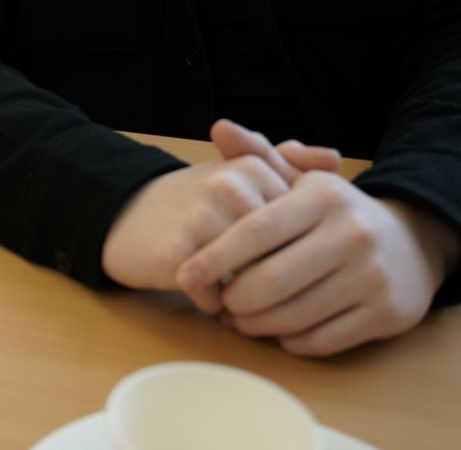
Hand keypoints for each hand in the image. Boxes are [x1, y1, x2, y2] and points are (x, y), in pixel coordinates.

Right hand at [99, 120, 337, 292]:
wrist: (124, 216)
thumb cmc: (193, 204)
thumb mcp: (240, 177)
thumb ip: (288, 166)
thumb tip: (336, 158)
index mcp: (251, 166)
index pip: (301, 228)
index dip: (289, 251)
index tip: (268, 251)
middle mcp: (230, 186)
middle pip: (281, 255)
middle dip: (270, 276)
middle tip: (246, 273)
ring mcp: (204, 218)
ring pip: (253, 280)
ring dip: (243, 294)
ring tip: (223, 281)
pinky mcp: (180, 253)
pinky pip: (218, 298)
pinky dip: (212, 303)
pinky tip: (199, 287)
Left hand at [176, 175, 460, 356]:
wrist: (412, 244)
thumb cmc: (337, 212)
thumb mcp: (303, 179)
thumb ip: (258, 155)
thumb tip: (218, 127)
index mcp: (325, 197)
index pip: (257, 230)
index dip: (215, 257)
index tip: (184, 275)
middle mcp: (353, 234)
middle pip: (271, 280)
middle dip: (234, 298)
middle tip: (218, 303)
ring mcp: (372, 277)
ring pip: (294, 315)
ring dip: (256, 324)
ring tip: (238, 319)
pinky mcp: (386, 315)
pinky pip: (321, 340)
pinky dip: (290, 340)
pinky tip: (277, 331)